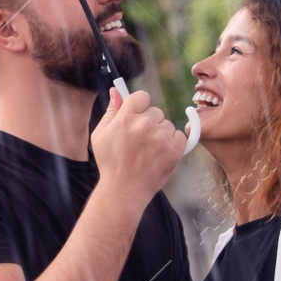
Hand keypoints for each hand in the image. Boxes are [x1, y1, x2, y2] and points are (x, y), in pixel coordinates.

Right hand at [91, 88, 185, 211]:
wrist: (124, 191)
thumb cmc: (110, 163)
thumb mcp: (100, 135)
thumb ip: (111, 111)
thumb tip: (115, 90)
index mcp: (125, 118)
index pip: (141, 96)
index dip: (139, 106)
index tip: (137, 117)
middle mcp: (144, 124)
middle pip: (155, 111)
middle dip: (149, 122)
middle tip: (139, 141)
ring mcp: (160, 137)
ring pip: (167, 124)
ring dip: (161, 134)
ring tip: (148, 151)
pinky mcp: (174, 149)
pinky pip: (179, 135)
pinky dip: (172, 144)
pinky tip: (159, 155)